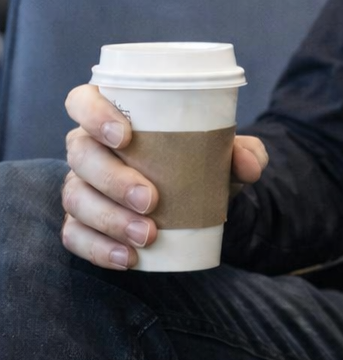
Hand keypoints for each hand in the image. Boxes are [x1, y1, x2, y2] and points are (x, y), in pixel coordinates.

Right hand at [61, 84, 267, 269]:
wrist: (198, 205)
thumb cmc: (197, 165)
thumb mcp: (225, 156)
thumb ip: (244, 153)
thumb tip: (250, 163)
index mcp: (110, 118)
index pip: (83, 102)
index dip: (93, 114)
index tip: (125, 136)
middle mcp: (88, 149)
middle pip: (81, 155)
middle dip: (112, 179)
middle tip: (151, 200)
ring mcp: (82, 187)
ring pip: (77, 198)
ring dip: (110, 219)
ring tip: (148, 236)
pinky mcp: (82, 224)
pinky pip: (75, 236)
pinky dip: (98, 249)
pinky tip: (127, 258)